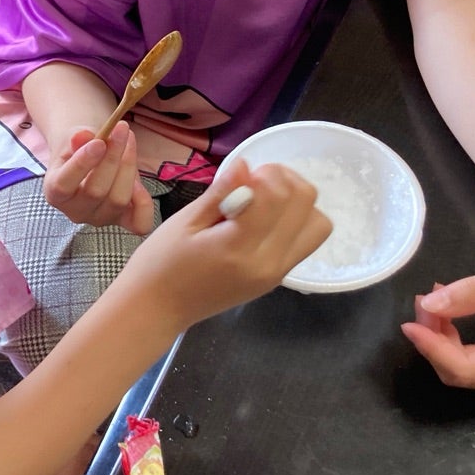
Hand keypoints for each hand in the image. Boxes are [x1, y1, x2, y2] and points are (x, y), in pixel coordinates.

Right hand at [42, 121, 154, 233]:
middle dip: (112, 157)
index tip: (99, 141)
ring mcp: (100, 218)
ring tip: (129, 139)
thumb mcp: (73, 139)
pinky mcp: (122, 220)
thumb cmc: (78, 148)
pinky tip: (140, 181)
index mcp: (55, 193)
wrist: (88, 159)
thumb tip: (83, 136)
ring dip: (128, 167)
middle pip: (96, 192)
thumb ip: (77, 138)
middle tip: (122, 129)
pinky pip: (139, 223)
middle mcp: (75, 212)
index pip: (64, 185)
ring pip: (118, 200)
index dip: (82, 164)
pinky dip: (144, 204)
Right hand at [115, 157, 330, 332]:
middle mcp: (267, 263)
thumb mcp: (184, 222)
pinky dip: (293, 221)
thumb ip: (221, 193)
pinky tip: (263, 220)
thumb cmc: (159, 264)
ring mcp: (276, 273)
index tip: (239, 178)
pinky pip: (305, 240)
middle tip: (253, 184)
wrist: (157, 310)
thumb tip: (246, 164)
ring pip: (318, 223)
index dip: (263, 175)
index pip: (278, 195)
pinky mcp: (277, 278)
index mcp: (239, 248)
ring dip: (296, 203)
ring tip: (264, 201)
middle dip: (284, 181)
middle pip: (306, 204)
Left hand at [400, 252, 474, 394]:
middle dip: (435, 340)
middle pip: (463, 373)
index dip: (431, 348)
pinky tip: (449, 315)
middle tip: (423, 302)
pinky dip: (459, 341)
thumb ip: (472, 292)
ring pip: (469, 370)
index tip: (410, 322)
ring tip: (433, 304)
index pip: (465, 369)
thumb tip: (429, 303)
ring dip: (444, 340)